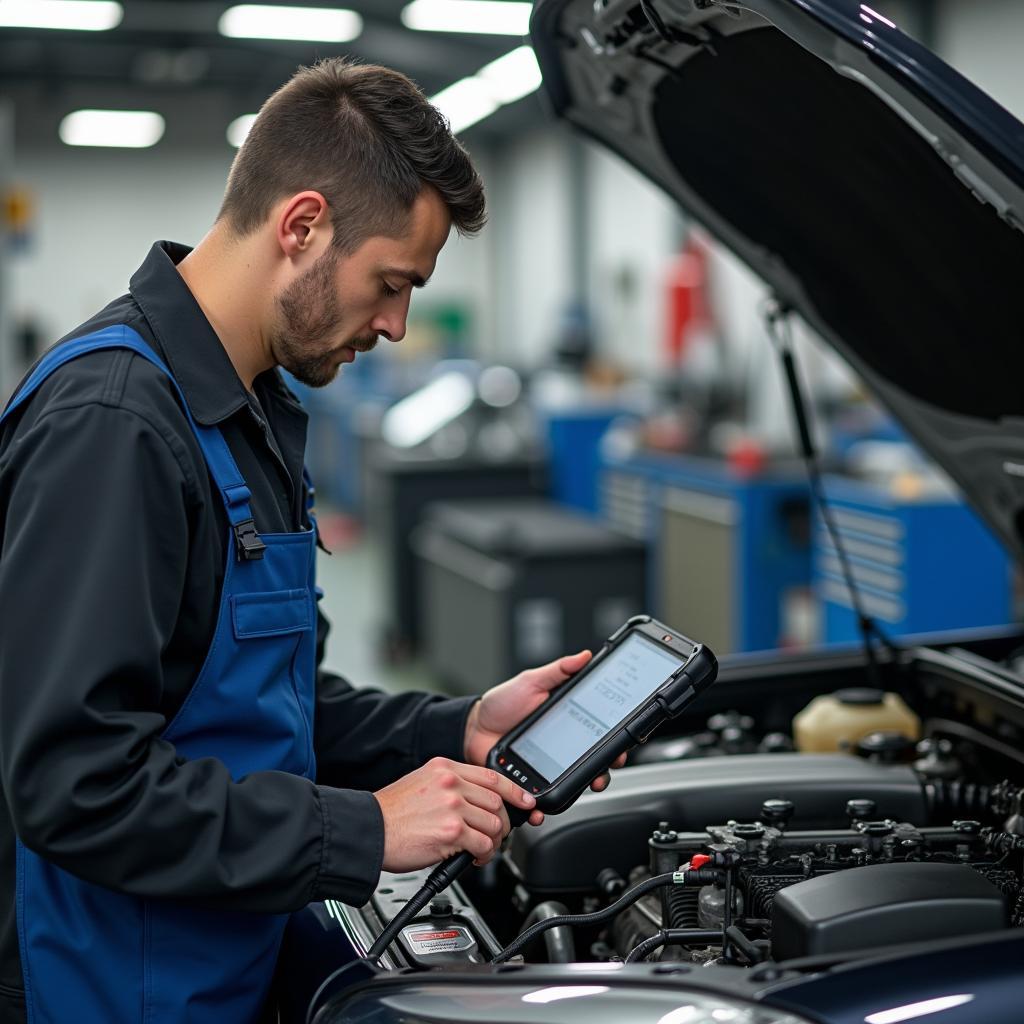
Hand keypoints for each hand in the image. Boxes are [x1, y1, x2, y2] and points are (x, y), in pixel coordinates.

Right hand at [373, 757, 537, 870]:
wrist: (368, 830)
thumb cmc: (391, 813)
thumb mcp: (423, 783)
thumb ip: (451, 786)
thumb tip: (478, 802)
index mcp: (446, 768)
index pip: (492, 776)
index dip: (514, 791)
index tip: (525, 802)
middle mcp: (451, 783)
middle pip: (497, 802)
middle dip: (501, 824)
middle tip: (493, 837)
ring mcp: (452, 806)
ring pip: (494, 824)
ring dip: (492, 842)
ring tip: (480, 849)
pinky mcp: (451, 832)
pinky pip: (483, 844)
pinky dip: (483, 855)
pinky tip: (473, 858)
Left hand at [464, 650, 627, 825]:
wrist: (473, 728)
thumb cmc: (501, 704)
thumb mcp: (531, 682)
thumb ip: (558, 671)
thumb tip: (584, 656)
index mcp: (566, 723)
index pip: (597, 737)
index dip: (612, 746)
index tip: (619, 751)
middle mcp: (560, 749)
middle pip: (590, 766)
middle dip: (600, 774)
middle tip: (600, 776)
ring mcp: (545, 768)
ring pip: (569, 787)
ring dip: (576, 793)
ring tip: (574, 793)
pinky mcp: (527, 784)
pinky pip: (538, 800)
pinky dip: (541, 809)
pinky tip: (539, 809)